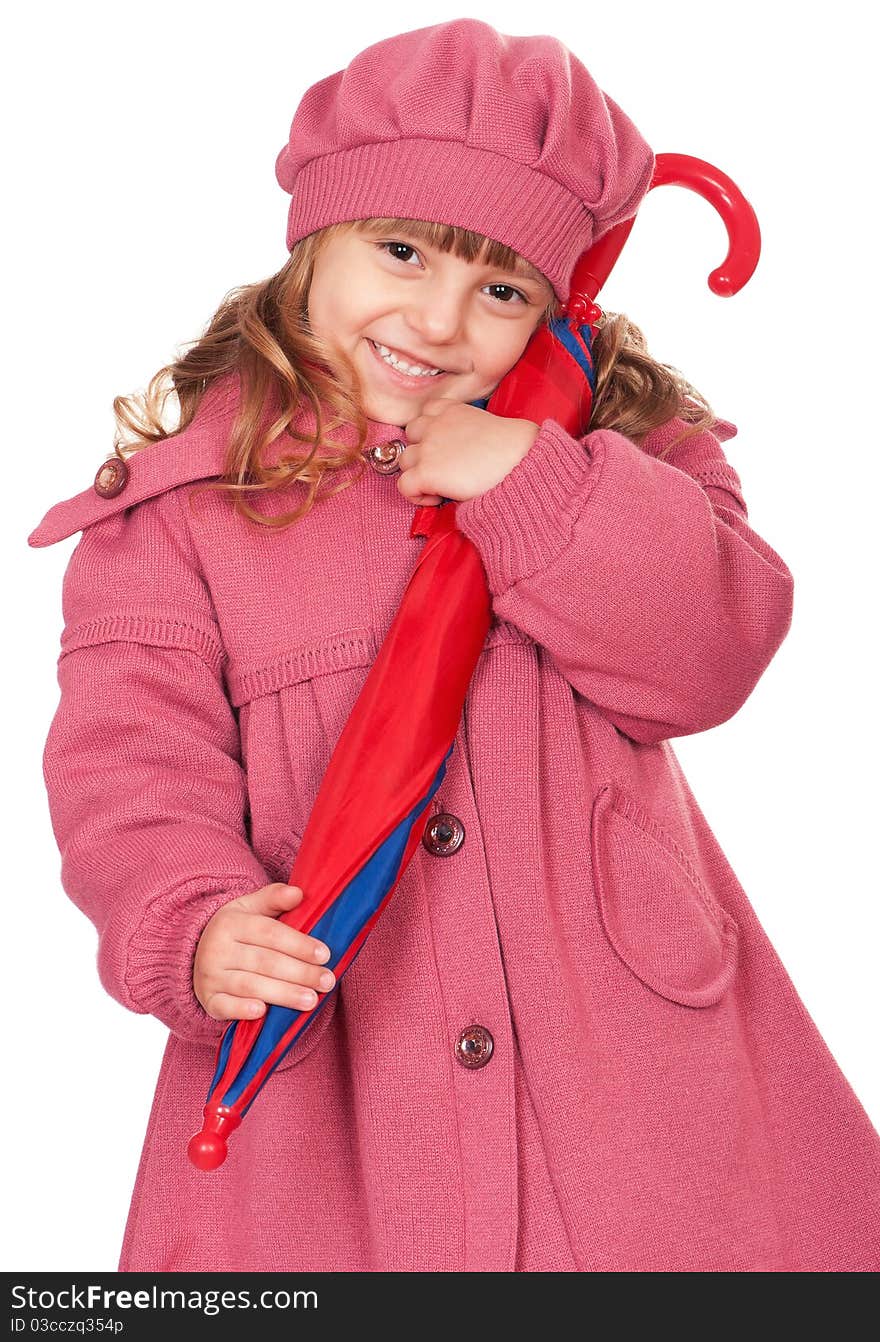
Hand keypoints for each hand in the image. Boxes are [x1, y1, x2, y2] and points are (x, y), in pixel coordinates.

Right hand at [193, 882, 335, 1020]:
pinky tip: (263, 1012)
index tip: (325, 955)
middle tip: (327, 981)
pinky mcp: (207, 999)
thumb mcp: (251, 907)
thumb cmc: (237, 930)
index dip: (299, 944)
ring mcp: (210, 976)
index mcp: (230, 922)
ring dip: (283, 994)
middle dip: (300, 973)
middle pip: (265, 962)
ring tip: (311, 1000)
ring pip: (250, 985)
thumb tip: (298, 893)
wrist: (196, 953)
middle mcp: (217, 948)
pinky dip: (242, 1010)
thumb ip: (274, 898)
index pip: (270, 933)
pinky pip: (223, 1006)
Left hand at [397, 399, 539, 505]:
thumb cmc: (515, 448)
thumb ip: (465, 430)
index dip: (431, 432)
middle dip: (423, 451)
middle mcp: (435, 424)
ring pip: (405, 460)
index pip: (426, 412)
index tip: (446, 448)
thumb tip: (462, 452)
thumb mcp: (485, 425)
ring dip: (418, 473)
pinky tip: (438, 498)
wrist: (520, 461)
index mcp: (451, 409)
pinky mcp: (426, 472)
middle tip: (444, 468)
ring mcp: (428, 447)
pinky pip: (404, 485)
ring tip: (441, 485)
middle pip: (412, 435)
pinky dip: (416, 495)